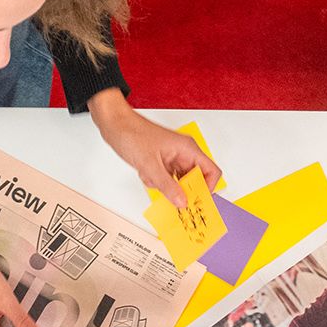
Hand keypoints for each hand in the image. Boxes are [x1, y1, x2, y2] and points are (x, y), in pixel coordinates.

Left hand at [90, 92, 222, 201]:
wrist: (115, 125)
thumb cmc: (133, 133)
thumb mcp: (150, 165)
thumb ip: (167, 186)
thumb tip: (182, 201)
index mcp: (188, 149)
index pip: (211, 171)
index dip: (207, 188)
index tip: (197, 200)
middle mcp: (183, 153)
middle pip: (195, 179)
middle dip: (182, 189)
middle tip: (175, 199)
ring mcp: (173, 157)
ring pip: (179, 181)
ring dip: (166, 186)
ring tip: (153, 178)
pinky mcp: (162, 161)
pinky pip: (166, 179)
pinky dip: (157, 181)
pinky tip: (146, 174)